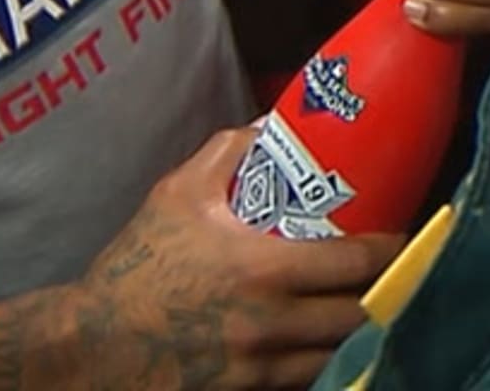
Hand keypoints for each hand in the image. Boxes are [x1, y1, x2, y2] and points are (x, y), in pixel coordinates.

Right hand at [67, 127, 404, 387]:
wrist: (84, 347)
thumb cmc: (134, 268)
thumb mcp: (176, 196)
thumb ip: (228, 154)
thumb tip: (269, 125)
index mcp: (264, 269)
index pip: (359, 263)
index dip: (393, 251)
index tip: (405, 239)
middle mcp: (271, 323)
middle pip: (362, 316)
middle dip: (386, 297)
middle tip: (395, 278)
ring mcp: (259, 367)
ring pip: (340, 356)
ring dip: (358, 335)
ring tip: (369, 314)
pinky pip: (304, 384)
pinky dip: (323, 366)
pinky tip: (326, 348)